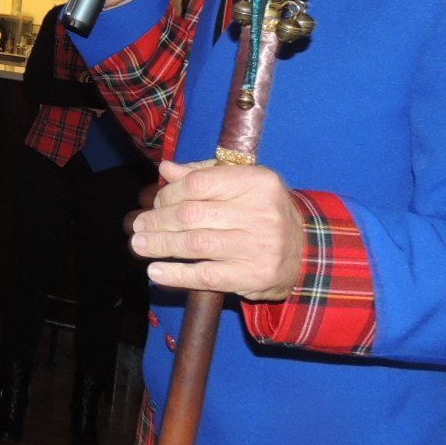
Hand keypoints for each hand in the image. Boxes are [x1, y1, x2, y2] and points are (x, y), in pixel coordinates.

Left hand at [129, 159, 304, 301]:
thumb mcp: (243, 184)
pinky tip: (156, 272)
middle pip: (193, 215)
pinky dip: (176, 275)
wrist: (306, 252)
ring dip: (160, 246)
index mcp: (257, 181)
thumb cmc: (265, 212)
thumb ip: (205, 175)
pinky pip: (206, 275)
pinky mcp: (253, 276)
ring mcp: (258, 246)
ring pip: (195, 244)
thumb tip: (165, 168)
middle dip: (158, 221)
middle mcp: (260, 213)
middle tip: (139, 226)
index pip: (199, 184)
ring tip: (139, 245)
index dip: (169, 194)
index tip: (155, 203)